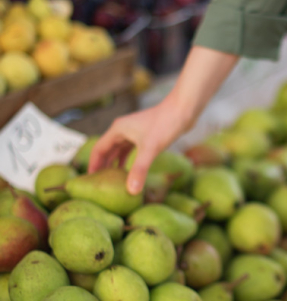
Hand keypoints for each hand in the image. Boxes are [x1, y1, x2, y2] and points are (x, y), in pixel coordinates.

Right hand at [88, 45, 238, 194]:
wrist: (184, 109)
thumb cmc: (166, 124)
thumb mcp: (151, 149)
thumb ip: (140, 170)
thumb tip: (131, 191)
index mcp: (118, 130)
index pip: (99, 150)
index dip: (93, 166)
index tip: (88, 182)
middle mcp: (123, 129)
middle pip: (107, 150)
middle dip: (103, 167)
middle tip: (99, 185)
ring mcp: (134, 131)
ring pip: (119, 150)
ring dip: (115, 164)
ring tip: (113, 181)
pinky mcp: (146, 134)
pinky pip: (131, 149)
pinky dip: (128, 160)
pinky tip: (131, 171)